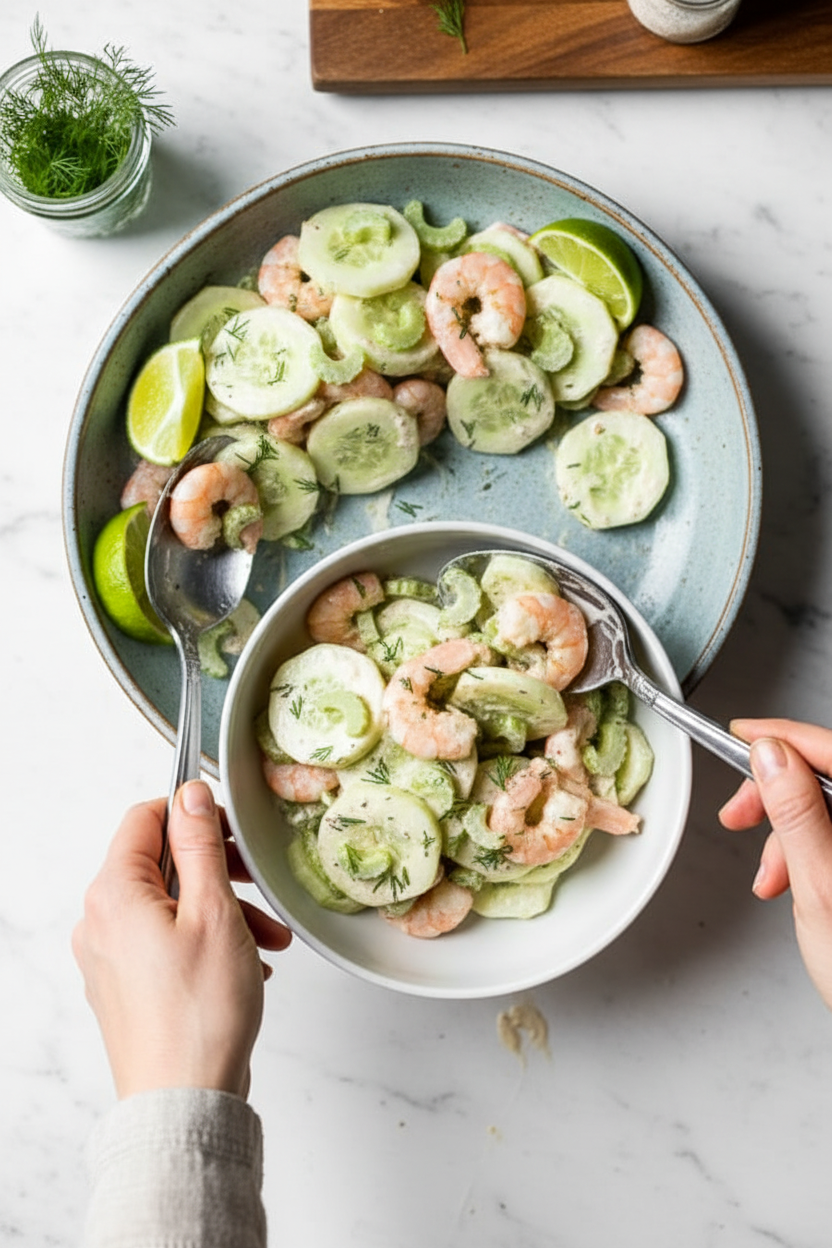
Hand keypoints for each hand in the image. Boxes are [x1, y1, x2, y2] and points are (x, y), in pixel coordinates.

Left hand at [72, 781, 290, 1099]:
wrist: (185, 1100)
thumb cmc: (200, 1014)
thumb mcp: (216, 911)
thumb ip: (201, 845)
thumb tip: (190, 796)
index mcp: (114, 894)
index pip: (144, 819)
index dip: (191, 814)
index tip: (230, 829)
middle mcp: (100, 922)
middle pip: (160, 864)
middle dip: (218, 870)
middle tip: (256, 884)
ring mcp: (109, 958)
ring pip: (170, 905)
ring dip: (222, 909)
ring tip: (267, 938)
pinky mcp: (125, 987)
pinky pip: (166, 941)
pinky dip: (206, 940)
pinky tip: (246, 963)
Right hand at [719, 718, 831, 1008]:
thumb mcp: (822, 886)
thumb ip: (797, 813)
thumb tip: (773, 756)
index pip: (831, 750)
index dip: (782, 737)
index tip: (743, 735)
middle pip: (828, 777)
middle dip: (776, 795)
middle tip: (740, 815)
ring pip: (827, 809)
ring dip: (786, 834)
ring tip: (768, 874)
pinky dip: (805, 853)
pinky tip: (790, 883)